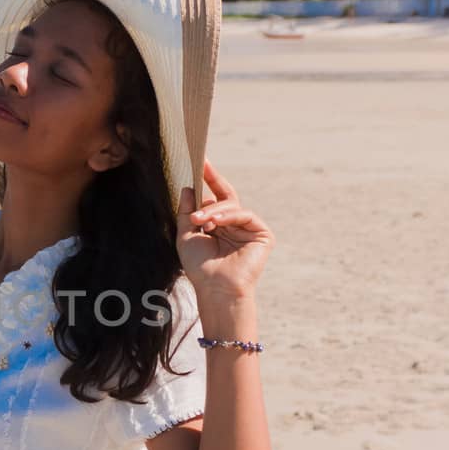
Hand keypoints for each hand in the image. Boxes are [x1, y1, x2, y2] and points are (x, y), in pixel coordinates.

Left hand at [176, 158, 273, 301]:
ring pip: (231, 205)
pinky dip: (228, 216)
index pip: (215, 196)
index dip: (209, 178)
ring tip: (199, 221)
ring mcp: (249, 228)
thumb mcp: (186, 235)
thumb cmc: (200, 267)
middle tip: (201, 168)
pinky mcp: (262, 234)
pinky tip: (214, 224)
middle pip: (225, 195)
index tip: (201, 160)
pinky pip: (244, 215)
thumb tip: (188, 186)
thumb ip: (187, 211)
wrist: (215, 289)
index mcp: (219, 224)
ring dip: (212, 210)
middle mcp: (235, 224)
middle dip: (213, 179)